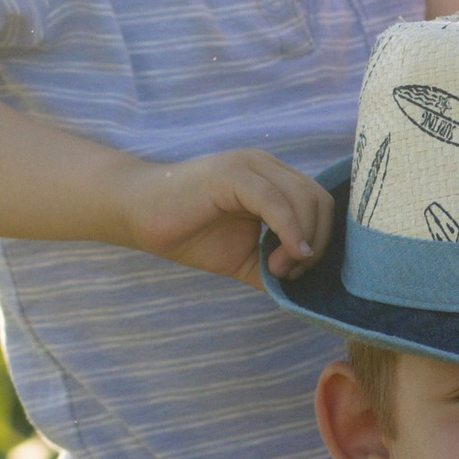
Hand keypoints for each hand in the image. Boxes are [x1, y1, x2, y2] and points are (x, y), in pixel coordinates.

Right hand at [117, 146, 336, 281]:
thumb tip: (307, 292)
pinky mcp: (232, 174)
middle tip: (289, 272)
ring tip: (277, 268)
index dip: (321, 241)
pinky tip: (279, 259)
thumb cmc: (187, 233)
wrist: (136, 215)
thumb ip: (276, 268)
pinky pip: (275, 201)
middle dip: (317, 243)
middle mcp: (267, 166)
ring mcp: (250, 166)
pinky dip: (288, 232)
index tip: (295, 272)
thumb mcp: (243, 258)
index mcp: (273, 180)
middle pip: (320, 201)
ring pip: (304, 200)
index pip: (320, 204)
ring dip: (301, 242)